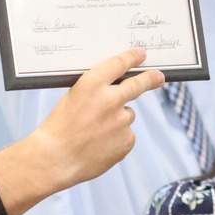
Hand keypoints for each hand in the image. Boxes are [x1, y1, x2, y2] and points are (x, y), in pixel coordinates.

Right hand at [26, 48, 165, 191]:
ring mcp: (121, 121)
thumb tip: (116, 87)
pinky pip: (126, 134)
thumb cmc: (59, 128)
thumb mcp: (72, 98)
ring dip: (117, 120)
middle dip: (150, 79)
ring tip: (95, 133)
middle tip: (158, 77)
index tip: (141, 54)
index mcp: (92, 84)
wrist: (55, 159)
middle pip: (138, 84)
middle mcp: (110, 99)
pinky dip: (117, 139)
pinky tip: (100, 145)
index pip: (119, 64)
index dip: (132, 58)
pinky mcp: (127, 140)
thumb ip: (95, 90)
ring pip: (126, 115)